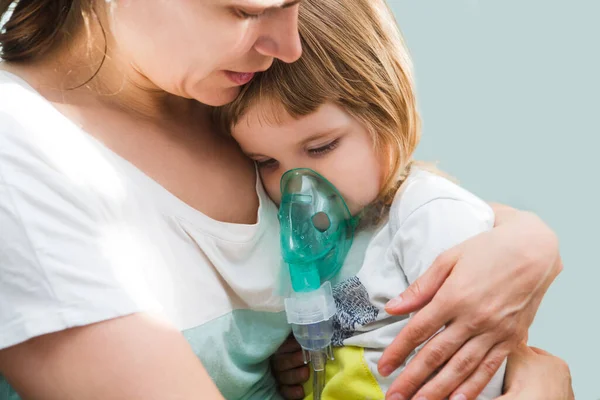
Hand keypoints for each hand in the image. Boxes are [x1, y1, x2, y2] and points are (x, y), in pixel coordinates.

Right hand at [271, 335, 309, 399]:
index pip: (281, 346)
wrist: (302, 365)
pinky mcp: (282, 387)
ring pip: (283, 377)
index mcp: (279, 348)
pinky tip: (300, 391)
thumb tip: (306, 329)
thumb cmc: (302, 349)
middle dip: (293, 360)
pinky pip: (284, 391)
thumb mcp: (298, 340)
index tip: (301, 344)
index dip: (290, 345)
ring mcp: (278, 375)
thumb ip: (299, 336)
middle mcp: (276, 362)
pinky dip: (292, 392)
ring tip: (306, 372)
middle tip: (306, 357)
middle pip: (281, 362)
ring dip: (295, 375)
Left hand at [379, 208, 561, 399]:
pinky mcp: (511, 339)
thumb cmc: (487, 250)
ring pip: (461, 368)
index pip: (418, 331)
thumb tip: (393, 307)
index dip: (398, 352)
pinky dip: (472, 388)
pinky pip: (489, 369)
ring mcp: (494, 331)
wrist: (533, 250)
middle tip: (394, 397)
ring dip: (438, 390)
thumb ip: (420, 287)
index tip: (382, 368)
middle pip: (436, 355)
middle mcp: (473, 318)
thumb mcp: (448, 259)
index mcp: (454, 296)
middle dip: (412, 379)